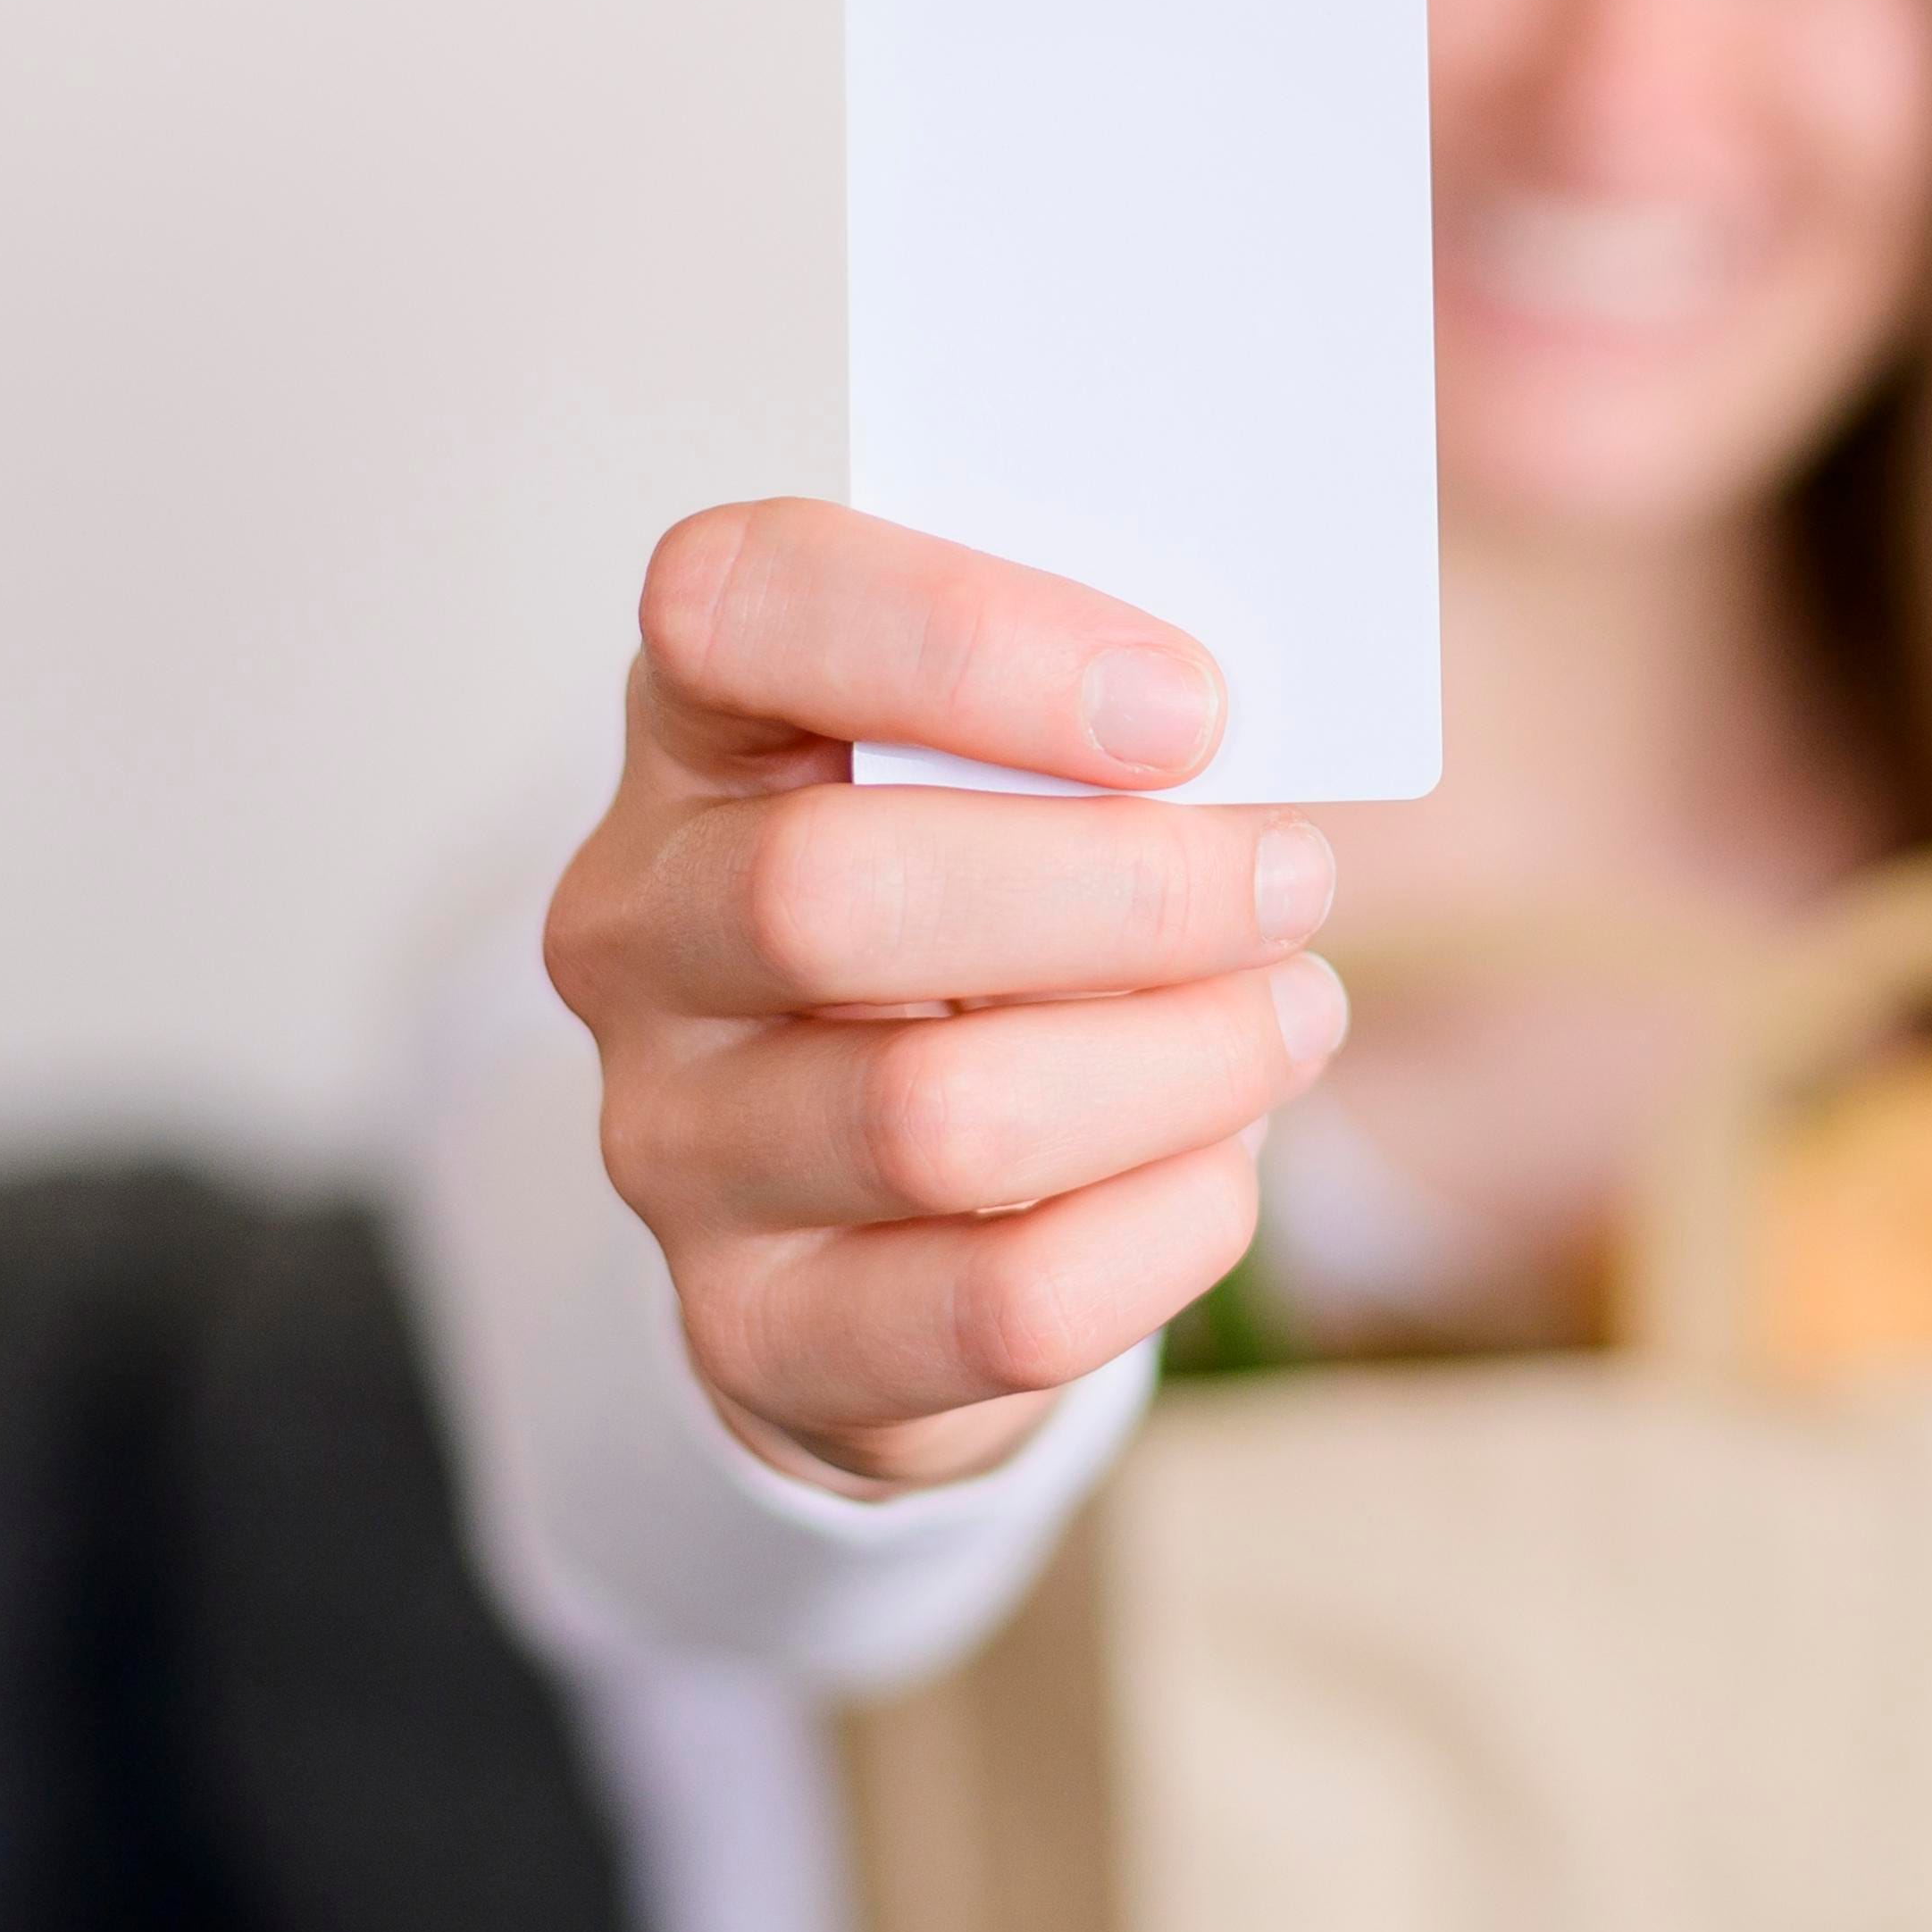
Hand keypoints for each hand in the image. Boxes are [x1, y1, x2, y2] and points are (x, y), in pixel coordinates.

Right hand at [543, 500, 1343, 1490]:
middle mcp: (638, 931)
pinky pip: (1003, 1302)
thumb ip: (1100, 717)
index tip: (1187, 704)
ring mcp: (673, 1144)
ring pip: (934, 1119)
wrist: (896, 1205)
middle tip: (1294, 876)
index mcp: (699, 725)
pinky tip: (1221, 1162)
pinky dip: (1167, 1222)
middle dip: (1120, 889)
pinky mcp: (758, 1330)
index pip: (735, 601)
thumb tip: (1257, 734)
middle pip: (826, 892)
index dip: (963, 635)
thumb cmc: (997, 914)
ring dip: (1178, 1061)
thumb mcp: (1017, 774)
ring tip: (1294, 1015)